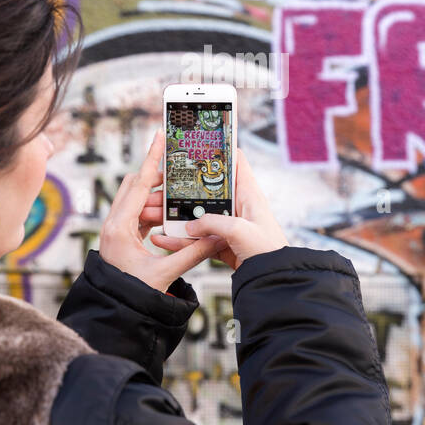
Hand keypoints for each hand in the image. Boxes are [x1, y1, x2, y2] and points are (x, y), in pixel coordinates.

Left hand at [98, 129, 227, 292]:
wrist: (114, 313)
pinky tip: (171, 214)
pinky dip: (154, 211)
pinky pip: (138, 214)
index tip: (159, 135)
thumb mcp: (164, 274)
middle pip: (134, 186)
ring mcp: (116, 230)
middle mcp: (113, 224)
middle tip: (178, 167)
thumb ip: (192, 254)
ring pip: (136, 200)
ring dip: (157, 196)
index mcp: (119, 227)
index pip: (138, 184)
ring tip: (180, 194)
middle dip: (156, 176)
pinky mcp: (121, 238)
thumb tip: (218, 238)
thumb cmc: (132, 295)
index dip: (151, 159)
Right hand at [151, 147, 287, 270]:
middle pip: (205, 192)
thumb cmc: (267, 251)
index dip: (218, 151)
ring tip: (152, 213)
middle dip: (181, 191)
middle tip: (160, 187)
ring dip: (174, 217)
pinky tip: (162, 239)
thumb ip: (211, 223)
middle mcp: (238, 207)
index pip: (235, 162)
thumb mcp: (238, 230)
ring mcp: (228, 227)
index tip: (196, 144)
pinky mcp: (222, 245)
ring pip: (197, 216)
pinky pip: (196, 240)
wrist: (272, 280)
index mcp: (248, 194)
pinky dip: (179, 241)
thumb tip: (190, 226)